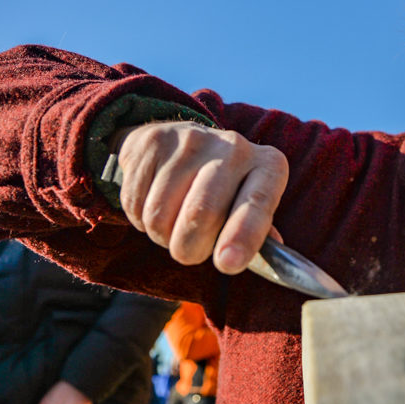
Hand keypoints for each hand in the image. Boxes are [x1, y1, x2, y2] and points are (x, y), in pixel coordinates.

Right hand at [113, 122, 288, 273]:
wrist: (180, 141)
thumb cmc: (225, 188)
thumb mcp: (251, 204)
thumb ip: (257, 232)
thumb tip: (268, 260)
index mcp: (268, 165)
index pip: (258, 203)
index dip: (243, 236)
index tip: (227, 263)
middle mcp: (234, 147)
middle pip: (202, 212)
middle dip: (190, 248)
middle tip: (191, 253)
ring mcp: (191, 139)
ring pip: (161, 215)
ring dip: (162, 236)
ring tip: (174, 226)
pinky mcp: (153, 141)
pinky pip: (135, 204)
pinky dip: (140, 220)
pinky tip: (154, 203)